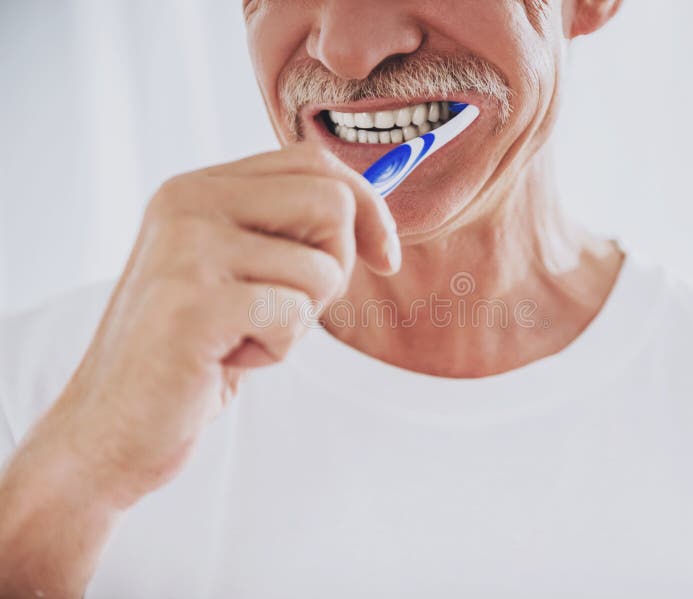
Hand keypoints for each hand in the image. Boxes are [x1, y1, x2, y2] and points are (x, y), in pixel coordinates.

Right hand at [48, 144, 399, 506]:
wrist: (108, 426)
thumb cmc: (188, 352)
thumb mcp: (235, 273)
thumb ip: (283, 232)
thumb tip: (370, 216)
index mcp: (197, 189)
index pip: (311, 162)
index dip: (366, 206)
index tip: (383, 256)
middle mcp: (188, 203)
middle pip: (331, 201)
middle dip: (338, 267)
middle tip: (293, 309)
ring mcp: (188, 249)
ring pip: (321, 268)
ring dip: (298, 320)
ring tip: (241, 338)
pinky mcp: (196, 302)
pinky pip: (295, 313)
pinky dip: (277, 348)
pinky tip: (227, 359)